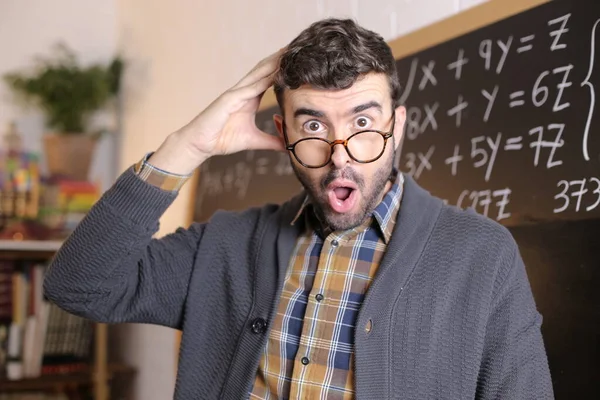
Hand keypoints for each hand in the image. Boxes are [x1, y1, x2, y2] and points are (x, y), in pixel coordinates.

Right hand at [148, 49, 284, 174]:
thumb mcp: (254, 141)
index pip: (269, 80)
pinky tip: (272, 75)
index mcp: (250, 98)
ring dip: (271, 64)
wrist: (201, 144)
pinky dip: (260, 82)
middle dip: (279, 60)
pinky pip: (247, 89)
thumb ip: (272, 141)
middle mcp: (244, 92)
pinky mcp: (228, 100)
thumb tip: (289, 146)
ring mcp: (235, 94)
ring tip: (286, 53)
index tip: (298, 62)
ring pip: (257, 75)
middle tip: (296, 48)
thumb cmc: (223, 139)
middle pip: (264, 71)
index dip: (282, 70)